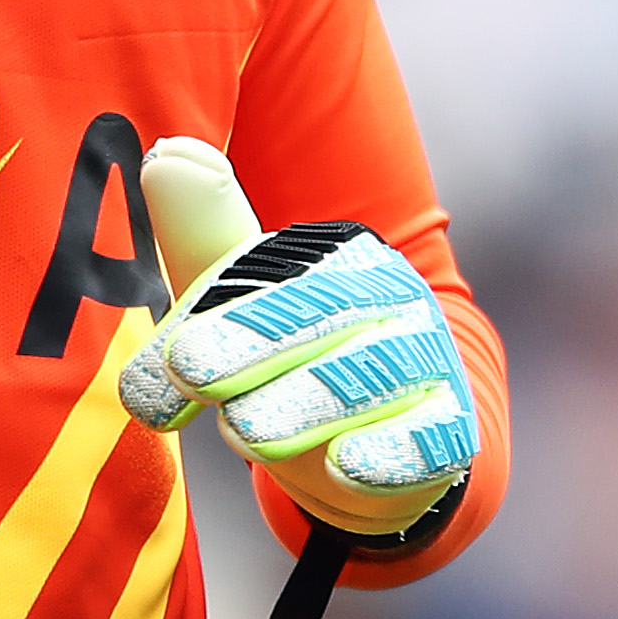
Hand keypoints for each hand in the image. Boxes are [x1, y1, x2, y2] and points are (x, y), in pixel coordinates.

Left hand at [114, 137, 476, 540]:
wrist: (381, 444)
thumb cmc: (292, 359)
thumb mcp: (239, 298)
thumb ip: (202, 234)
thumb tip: (168, 152)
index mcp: (333, 255)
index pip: (268, 272)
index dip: (215, 315)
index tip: (165, 365)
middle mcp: (387, 297)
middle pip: (322, 311)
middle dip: (254, 341)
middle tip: (194, 372)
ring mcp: (426, 361)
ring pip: (373, 375)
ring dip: (309, 400)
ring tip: (248, 432)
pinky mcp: (451, 431)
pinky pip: (428, 440)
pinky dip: (391, 454)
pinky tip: (349, 466)